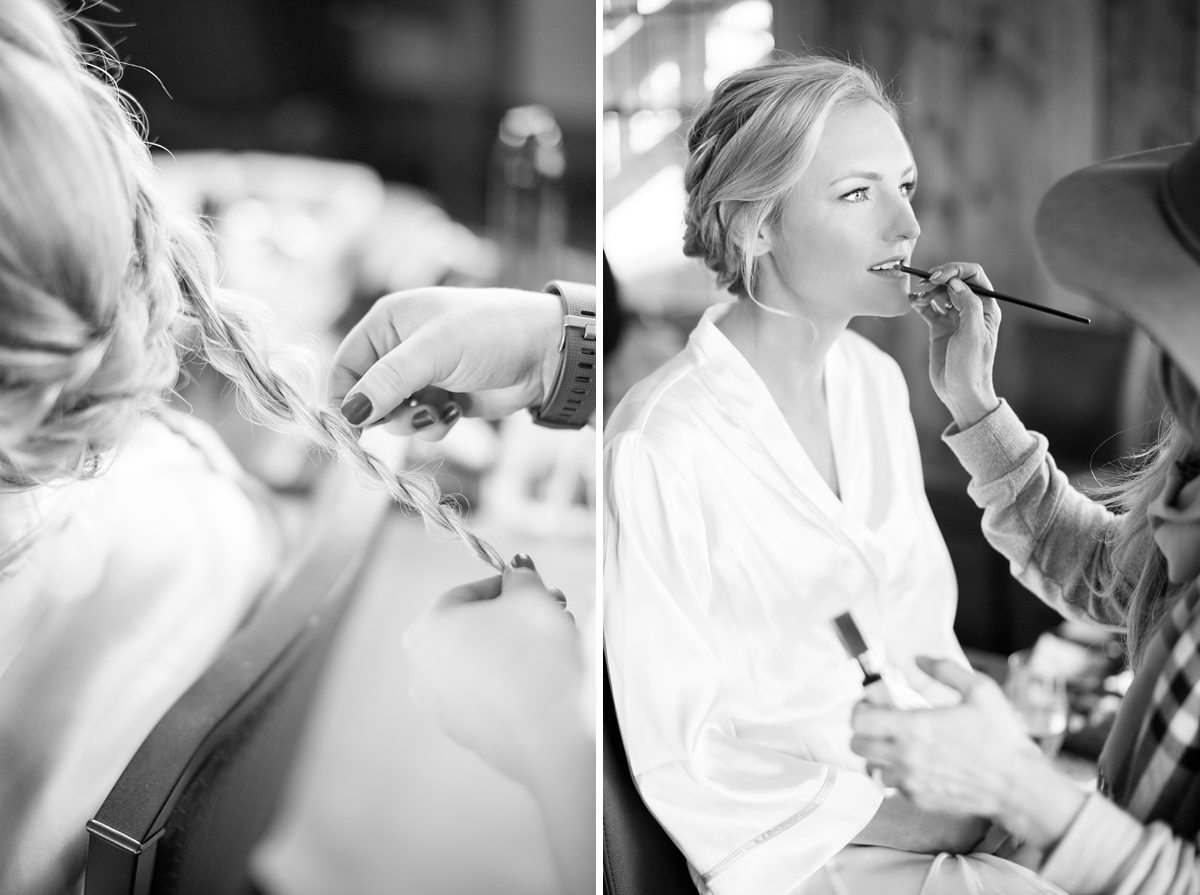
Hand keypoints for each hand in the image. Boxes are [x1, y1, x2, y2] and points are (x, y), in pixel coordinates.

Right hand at [329, 287, 561, 439]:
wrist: (546, 354)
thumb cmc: (490, 334)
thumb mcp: (433, 352)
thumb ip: (388, 382)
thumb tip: (348, 414)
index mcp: (388, 322)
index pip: (345, 366)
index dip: (343, 398)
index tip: (347, 429)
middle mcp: (400, 348)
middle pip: (366, 396)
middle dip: (384, 413)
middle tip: (407, 415)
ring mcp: (423, 376)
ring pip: (393, 416)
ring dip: (412, 422)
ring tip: (438, 412)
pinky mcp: (444, 400)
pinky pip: (421, 425)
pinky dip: (435, 426)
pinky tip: (456, 413)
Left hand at [402, 555, 584, 785]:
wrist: (552, 736)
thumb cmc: (537, 657)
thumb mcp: (532, 597)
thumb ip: (521, 576)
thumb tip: (517, 570)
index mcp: (427, 627)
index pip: (469, 591)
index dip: (509, 586)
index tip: (538, 589)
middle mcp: (420, 667)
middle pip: (472, 626)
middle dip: (512, 618)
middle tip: (550, 615)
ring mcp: (437, 705)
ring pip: (477, 659)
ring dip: (511, 646)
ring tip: (549, 646)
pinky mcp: (460, 732)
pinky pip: (482, 691)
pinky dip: (505, 680)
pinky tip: (537, 679)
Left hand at [850, 656, 1085, 848]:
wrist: (1017, 786)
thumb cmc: (1001, 738)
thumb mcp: (980, 690)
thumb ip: (945, 669)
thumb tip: (919, 658)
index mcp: (915, 727)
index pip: (859, 720)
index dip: (861, 708)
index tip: (873, 704)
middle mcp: (905, 756)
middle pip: (857, 744)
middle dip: (865, 730)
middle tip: (882, 722)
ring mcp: (910, 781)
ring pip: (871, 767)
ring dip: (877, 753)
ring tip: (896, 744)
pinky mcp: (919, 800)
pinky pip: (891, 785)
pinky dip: (895, 774)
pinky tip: (915, 763)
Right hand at [909, 262, 1001, 427]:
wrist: (960, 392)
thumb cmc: (972, 367)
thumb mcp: (973, 335)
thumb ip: (968, 305)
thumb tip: (955, 282)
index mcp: (985, 308)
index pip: (973, 277)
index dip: (956, 271)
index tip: (938, 277)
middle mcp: (970, 310)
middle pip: (954, 282)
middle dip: (937, 280)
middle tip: (923, 286)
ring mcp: (954, 318)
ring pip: (939, 293)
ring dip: (927, 291)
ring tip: (916, 297)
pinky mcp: (939, 328)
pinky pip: (928, 308)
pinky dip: (919, 303)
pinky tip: (911, 302)